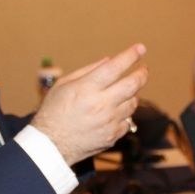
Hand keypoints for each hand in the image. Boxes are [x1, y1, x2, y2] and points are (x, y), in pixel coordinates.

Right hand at [32, 44, 148, 164]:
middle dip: (142, 73)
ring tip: (123, 92)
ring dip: (131, 95)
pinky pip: (127, 121)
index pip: (115, 67)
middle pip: (133, 84)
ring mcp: (109, 121)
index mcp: (87, 88)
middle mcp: (101, 104)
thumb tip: (109, 61)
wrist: (51, 145)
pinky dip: (124, 114)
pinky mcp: (112, 136)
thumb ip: (87, 70)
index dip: (130, 56)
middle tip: (143, 68)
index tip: (140, 48)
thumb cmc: (53, 112)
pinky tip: (115, 112)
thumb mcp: (63, 85)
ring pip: (133, 103)